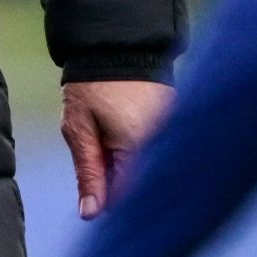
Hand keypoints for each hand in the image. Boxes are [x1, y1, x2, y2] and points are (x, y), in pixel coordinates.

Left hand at [58, 78, 172, 219]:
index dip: (107, 197)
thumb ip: (88, 173)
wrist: (114, 42)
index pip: (127, 195)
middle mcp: (162, 139)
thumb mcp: (79, 129)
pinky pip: (161, 145)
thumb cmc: (91, 85)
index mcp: (137, 146)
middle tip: (101, 148)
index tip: (95, 188)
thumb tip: (91, 213)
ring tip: (111, 133)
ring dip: (131, 160)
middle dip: (119, 178)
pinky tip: (126, 128)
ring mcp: (173, 126)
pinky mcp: (178, 116)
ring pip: (151, 163)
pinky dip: (144, 146)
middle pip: (141, 180)